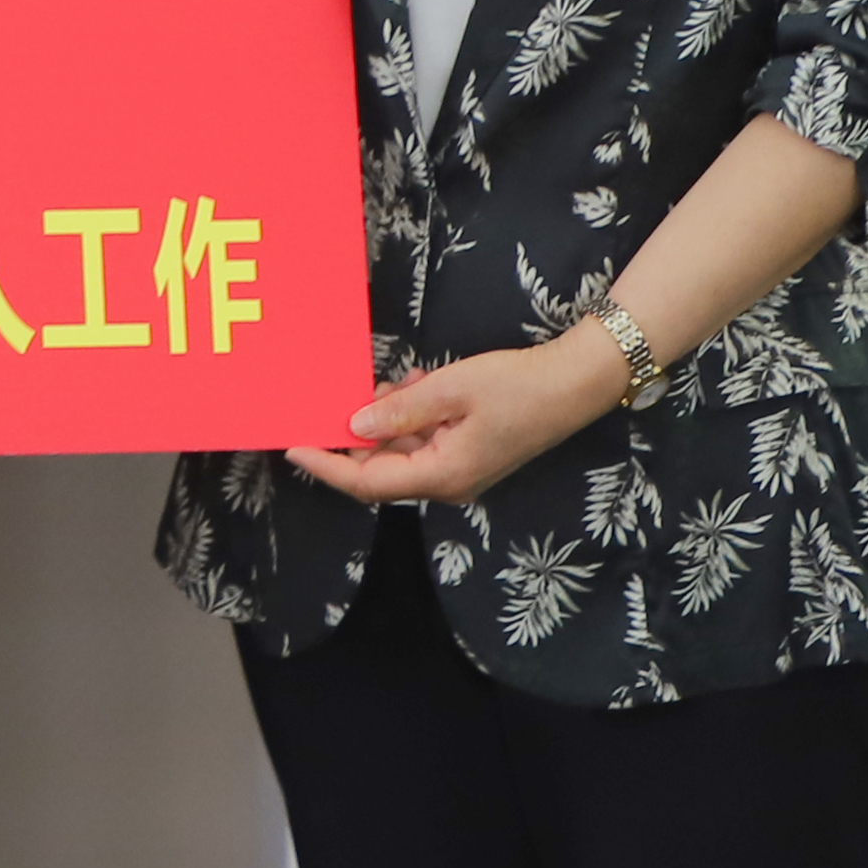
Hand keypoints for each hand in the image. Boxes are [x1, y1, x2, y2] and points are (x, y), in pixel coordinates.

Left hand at [285, 332, 621, 507]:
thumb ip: (399, 411)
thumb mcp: (450, 389)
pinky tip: (416, 384)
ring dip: (385, 420)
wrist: (575, 385)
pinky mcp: (467, 455)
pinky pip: (422, 441)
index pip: (367, 482)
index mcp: (442, 476)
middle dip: (354, 437)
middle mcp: (447, 483)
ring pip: (400, 453)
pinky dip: (409, 416)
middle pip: (380, 471)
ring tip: (389, 385)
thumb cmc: (517, 387)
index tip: (293, 447)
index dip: (326, 467)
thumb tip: (354, 427)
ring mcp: (459, 472)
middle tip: (337, 398)